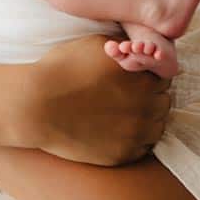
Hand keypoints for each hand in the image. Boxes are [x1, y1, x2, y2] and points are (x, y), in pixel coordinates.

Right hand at [20, 33, 171, 165]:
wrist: (36, 104)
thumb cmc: (62, 69)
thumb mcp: (97, 44)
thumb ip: (127, 48)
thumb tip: (141, 49)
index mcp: (142, 77)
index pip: (164, 76)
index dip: (148, 74)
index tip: (133, 76)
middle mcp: (145, 106)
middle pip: (163, 101)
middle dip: (149, 96)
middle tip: (126, 95)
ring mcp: (136, 134)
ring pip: (157, 126)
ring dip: (146, 119)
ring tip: (122, 114)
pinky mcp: (123, 155)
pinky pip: (142, 148)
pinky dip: (134, 139)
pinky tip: (115, 129)